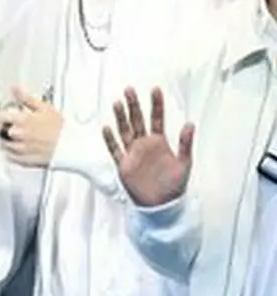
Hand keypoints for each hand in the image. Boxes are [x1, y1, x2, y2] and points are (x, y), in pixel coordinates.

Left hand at [0, 85, 62, 166]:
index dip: (4, 115)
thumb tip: (15, 88)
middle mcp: (18, 135)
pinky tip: (22, 147)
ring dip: (9, 140)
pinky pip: (13, 157)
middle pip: (2, 131)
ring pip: (6, 144)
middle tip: (16, 125)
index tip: (9, 115)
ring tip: (20, 136)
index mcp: (22, 120)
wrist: (72, 145)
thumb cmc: (61, 127)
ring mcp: (22, 149)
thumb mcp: (44, 107)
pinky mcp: (26, 160)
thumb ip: (26, 97)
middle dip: (6, 128)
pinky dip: (14, 152)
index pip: (1, 117)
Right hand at [102, 87, 193, 207]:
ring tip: (118, 103)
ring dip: (121, 117)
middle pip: (137, 120)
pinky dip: (110, 139)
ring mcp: (133, 153)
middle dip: (134, 105)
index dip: (156, 105)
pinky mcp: (123, 164)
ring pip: (124, 131)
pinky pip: (115, 149)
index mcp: (159, 142)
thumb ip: (185, 143)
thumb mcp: (185, 163)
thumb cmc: (174, 186)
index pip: (157, 119)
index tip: (155, 90)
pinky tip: (107, 128)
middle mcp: (144, 145)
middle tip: (130, 90)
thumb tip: (190, 124)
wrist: (161, 205)